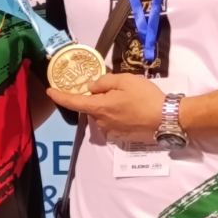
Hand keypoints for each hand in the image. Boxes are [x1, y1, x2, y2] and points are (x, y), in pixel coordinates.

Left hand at [47, 73, 165, 138]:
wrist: (166, 119)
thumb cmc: (145, 97)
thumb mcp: (125, 80)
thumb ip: (104, 82)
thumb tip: (91, 87)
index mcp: (99, 107)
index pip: (73, 103)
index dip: (60, 97)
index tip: (50, 91)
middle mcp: (101, 122)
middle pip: (91, 107)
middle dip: (97, 98)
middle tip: (115, 88)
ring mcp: (111, 131)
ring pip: (103, 115)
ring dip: (109, 107)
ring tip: (129, 99)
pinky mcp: (121, 137)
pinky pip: (113, 123)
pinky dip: (118, 115)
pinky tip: (132, 110)